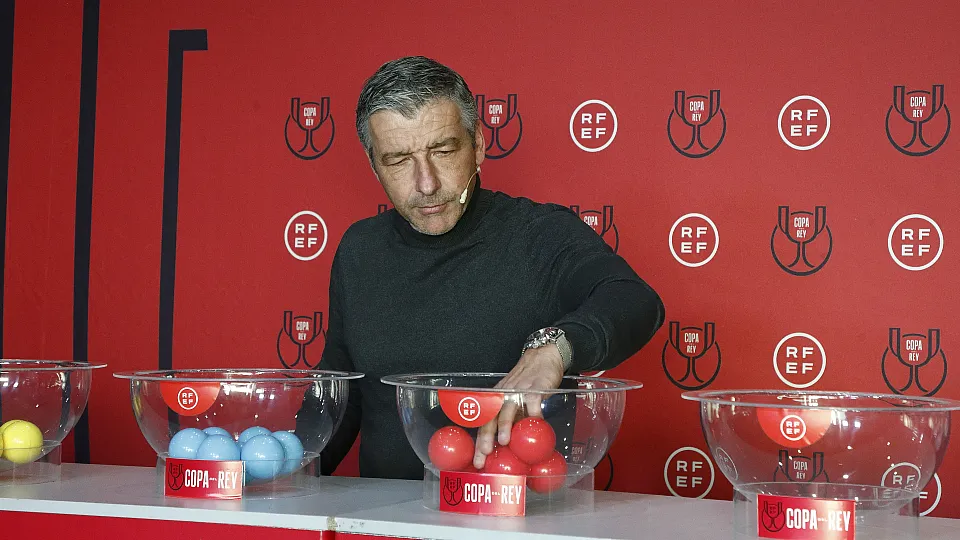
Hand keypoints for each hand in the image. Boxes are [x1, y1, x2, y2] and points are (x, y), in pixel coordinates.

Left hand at [473, 344, 564, 468]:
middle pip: (491, 417)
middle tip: (484, 454)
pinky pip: (532, 401)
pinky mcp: (535, 387)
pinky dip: (534, 413)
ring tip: (503, 441)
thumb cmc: (527, 382)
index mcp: (496, 400)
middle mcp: (504, 396)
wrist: (542, 357)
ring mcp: (518, 391)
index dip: (480, 442)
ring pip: (508, 408)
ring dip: (505, 425)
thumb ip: (512, 419)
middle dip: (486, 437)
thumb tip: (510, 446)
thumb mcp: (515, 400)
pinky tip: (536, 424)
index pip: (484, 423)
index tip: (478, 460)